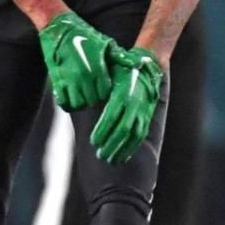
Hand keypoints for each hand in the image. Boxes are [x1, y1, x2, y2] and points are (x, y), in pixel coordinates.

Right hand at [38, 13, 117, 110]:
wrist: (60, 29)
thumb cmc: (85, 36)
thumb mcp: (106, 44)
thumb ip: (121, 57)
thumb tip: (138, 64)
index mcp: (98, 68)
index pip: (104, 93)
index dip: (104, 93)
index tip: (102, 89)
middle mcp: (84, 76)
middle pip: (92, 101)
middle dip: (93, 99)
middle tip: (92, 92)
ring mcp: (69, 79)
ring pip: (78, 104)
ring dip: (81, 102)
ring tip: (82, 95)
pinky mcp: (57, 81)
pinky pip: (63, 102)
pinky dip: (68, 104)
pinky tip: (71, 98)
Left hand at [93, 45, 164, 163]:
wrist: (149, 64)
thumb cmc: (121, 68)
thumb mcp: (109, 72)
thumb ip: (95, 86)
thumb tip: (75, 97)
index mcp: (123, 93)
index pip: (112, 115)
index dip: (103, 130)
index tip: (93, 141)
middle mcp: (134, 103)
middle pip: (123, 129)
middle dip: (111, 144)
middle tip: (100, 155)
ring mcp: (143, 111)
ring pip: (133, 135)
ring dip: (122, 149)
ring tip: (110, 160)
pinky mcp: (147, 116)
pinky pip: (140, 135)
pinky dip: (132, 147)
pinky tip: (123, 157)